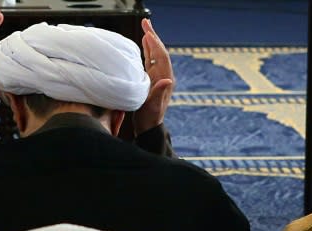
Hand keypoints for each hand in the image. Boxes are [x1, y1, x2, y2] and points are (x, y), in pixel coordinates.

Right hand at [134, 18, 173, 134]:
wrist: (148, 127)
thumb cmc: (150, 119)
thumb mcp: (153, 107)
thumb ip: (160, 93)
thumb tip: (168, 79)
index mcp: (164, 80)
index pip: (161, 57)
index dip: (155, 44)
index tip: (147, 33)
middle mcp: (162, 75)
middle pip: (159, 51)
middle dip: (153, 36)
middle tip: (146, 22)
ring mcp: (156, 76)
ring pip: (154, 54)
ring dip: (150, 40)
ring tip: (145, 28)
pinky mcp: (150, 79)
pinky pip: (149, 60)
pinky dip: (147, 49)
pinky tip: (143, 43)